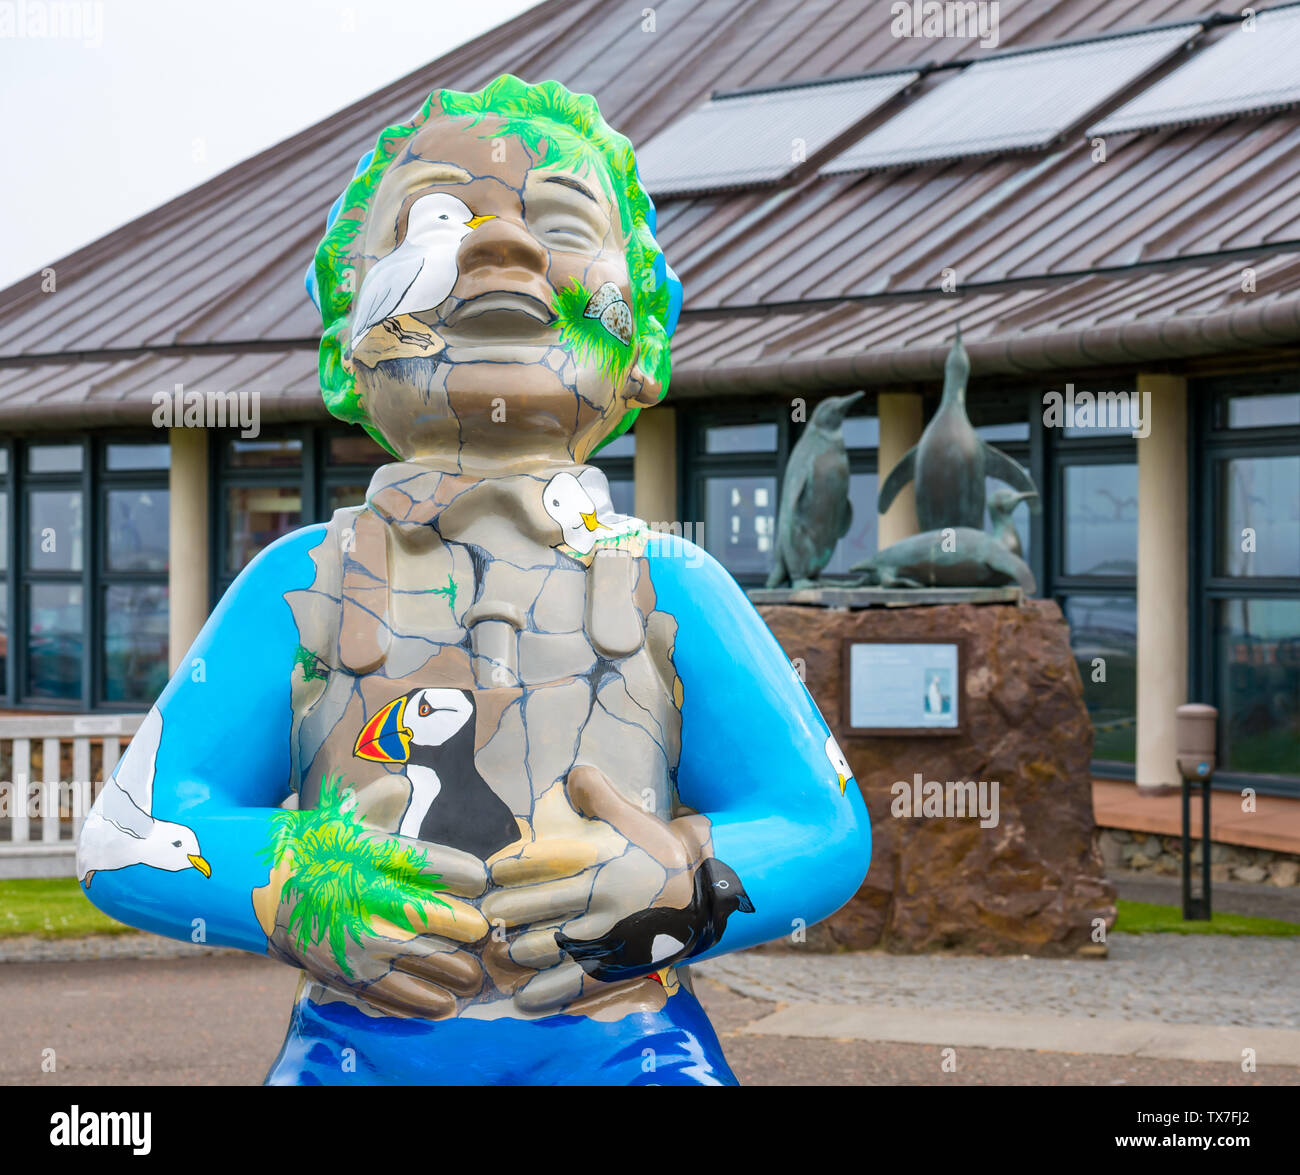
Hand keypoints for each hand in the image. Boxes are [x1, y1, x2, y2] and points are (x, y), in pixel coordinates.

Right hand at [253, 788, 494, 1018]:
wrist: (254, 889)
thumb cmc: (314, 849)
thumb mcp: (340, 817)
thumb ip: (378, 801)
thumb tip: (404, 786)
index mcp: (362, 852)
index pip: (420, 860)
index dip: (457, 872)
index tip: (481, 880)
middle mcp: (355, 894)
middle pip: (420, 912)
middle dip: (460, 925)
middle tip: (485, 931)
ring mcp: (345, 937)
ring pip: (409, 959)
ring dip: (449, 972)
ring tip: (475, 976)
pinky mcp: (337, 972)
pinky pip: (384, 992)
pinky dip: (418, 1003)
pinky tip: (445, 1006)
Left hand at [481, 764, 712, 1013]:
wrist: (707, 893)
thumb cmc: (664, 852)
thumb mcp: (635, 817)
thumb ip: (601, 795)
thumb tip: (573, 774)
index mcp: (602, 864)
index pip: (544, 867)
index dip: (512, 871)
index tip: (491, 875)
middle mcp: (602, 901)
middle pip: (539, 910)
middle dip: (506, 913)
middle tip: (485, 915)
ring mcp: (609, 937)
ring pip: (550, 947)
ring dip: (517, 952)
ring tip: (497, 953)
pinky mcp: (619, 965)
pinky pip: (576, 983)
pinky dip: (546, 993)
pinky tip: (523, 998)